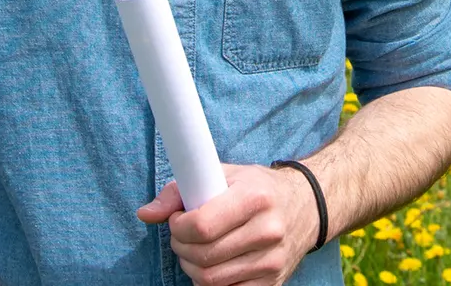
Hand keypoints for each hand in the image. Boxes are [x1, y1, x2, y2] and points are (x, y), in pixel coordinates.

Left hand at [137, 163, 318, 285]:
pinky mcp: (273, 283)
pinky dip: (210, 284)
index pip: (202, 226)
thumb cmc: (257, 188)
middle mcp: (269, 231)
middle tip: (181, 236)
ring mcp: (273, 261)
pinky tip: (212, 264)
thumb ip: (180, 190)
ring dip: (191, 267)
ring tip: (194, 249)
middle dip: (180, 248)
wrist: (305, 207)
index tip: (177, 220)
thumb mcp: (224, 174)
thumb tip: (145, 214)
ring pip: (211, 280)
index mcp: (255, 198)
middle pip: (204, 257)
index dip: (178, 227)